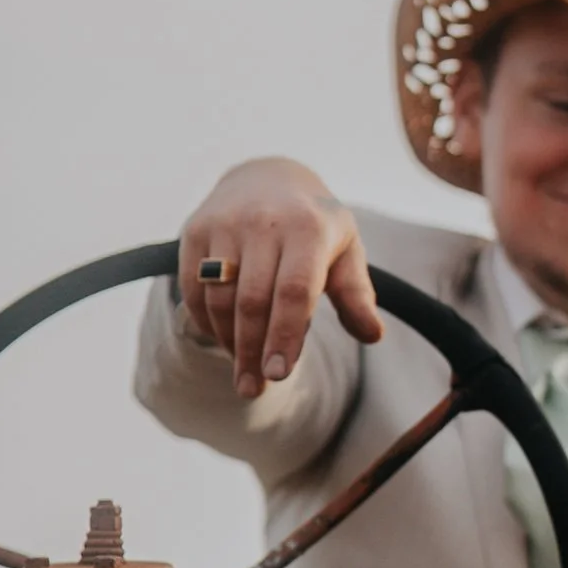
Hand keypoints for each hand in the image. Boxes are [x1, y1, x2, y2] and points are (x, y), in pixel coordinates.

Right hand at [178, 158, 382, 397]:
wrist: (267, 177)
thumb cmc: (315, 228)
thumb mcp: (345, 251)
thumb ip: (357, 294)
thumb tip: (373, 335)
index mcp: (308, 227)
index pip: (293, 292)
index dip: (285, 336)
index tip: (278, 375)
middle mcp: (263, 220)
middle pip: (252, 302)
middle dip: (252, 352)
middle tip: (253, 389)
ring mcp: (225, 223)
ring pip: (220, 299)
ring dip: (229, 342)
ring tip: (243, 369)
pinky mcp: (196, 230)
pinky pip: (194, 288)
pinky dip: (207, 322)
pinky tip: (224, 340)